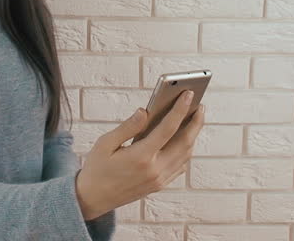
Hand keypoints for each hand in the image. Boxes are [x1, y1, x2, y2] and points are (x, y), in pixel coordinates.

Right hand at [75, 90, 204, 219]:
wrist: (93, 199)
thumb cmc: (97, 169)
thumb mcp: (105, 144)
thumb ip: (128, 127)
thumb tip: (144, 111)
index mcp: (140, 157)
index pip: (167, 128)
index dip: (180, 109)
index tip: (188, 95)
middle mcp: (154, 170)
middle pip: (184, 142)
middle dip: (195, 122)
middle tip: (200, 106)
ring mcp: (159, 179)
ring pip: (185, 155)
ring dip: (193, 136)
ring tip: (194, 119)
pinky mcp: (159, 185)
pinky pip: (180, 166)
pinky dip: (186, 151)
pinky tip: (184, 139)